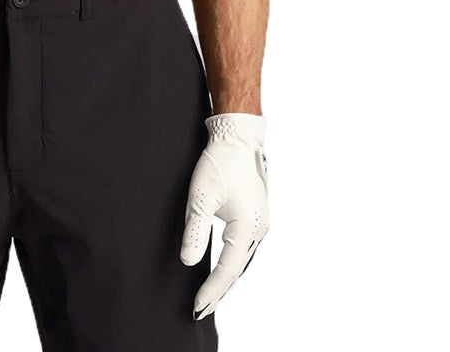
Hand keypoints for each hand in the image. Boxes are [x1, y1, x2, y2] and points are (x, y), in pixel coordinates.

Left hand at [180, 112, 268, 319]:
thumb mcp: (201, 198)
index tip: (196, 307)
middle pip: (237, 270)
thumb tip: (188, 261)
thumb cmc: (219, 164)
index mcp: (247, 229)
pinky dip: (233, 264)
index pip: (226, 270)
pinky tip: (224, 269)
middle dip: (219, 291)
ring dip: (227, 279)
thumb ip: (195, 231)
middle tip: (201, 310)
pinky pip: (245, 249)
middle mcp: (259, 230)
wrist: (237, 140)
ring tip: (211, 296)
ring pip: (243, 261)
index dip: (211, 290)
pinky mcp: (257, 217)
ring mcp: (260, 224)